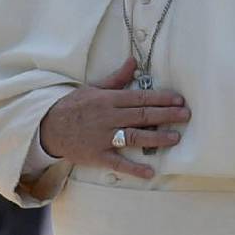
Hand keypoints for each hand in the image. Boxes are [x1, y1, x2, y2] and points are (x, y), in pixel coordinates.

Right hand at [36, 56, 189, 181]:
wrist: (48, 128)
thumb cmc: (73, 106)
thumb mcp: (93, 88)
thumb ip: (116, 78)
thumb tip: (134, 61)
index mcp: (108, 100)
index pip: (139, 97)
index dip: (161, 98)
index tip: (178, 100)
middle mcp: (108, 117)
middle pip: (142, 115)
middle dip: (166, 115)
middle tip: (186, 116)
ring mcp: (103, 137)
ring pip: (134, 136)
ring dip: (156, 137)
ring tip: (175, 138)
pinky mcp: (97, 155)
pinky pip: (118, 163)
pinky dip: (134, 168)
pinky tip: (150, 172)